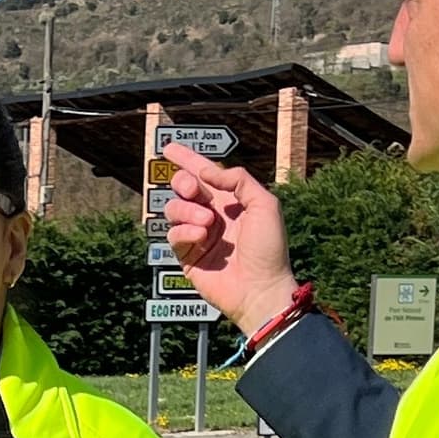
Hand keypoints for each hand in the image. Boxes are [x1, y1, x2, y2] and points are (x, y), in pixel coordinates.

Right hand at [159, 143, 299, 326]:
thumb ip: (239, 180)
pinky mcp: (187, 255)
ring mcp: (198, 235)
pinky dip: (184, 231)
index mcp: (231, 201)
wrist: (260, 288)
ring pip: (173, 209)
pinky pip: (173, 234)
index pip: (204, 174)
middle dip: (182, 182)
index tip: (169, 148)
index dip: (186, 160)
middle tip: (192, 190)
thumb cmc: (269, 249)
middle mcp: (212, 215)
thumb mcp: (265, 204)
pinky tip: (201, 237)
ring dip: (187, 210)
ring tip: (207, 223)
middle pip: (183, 187)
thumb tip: (206, 172)